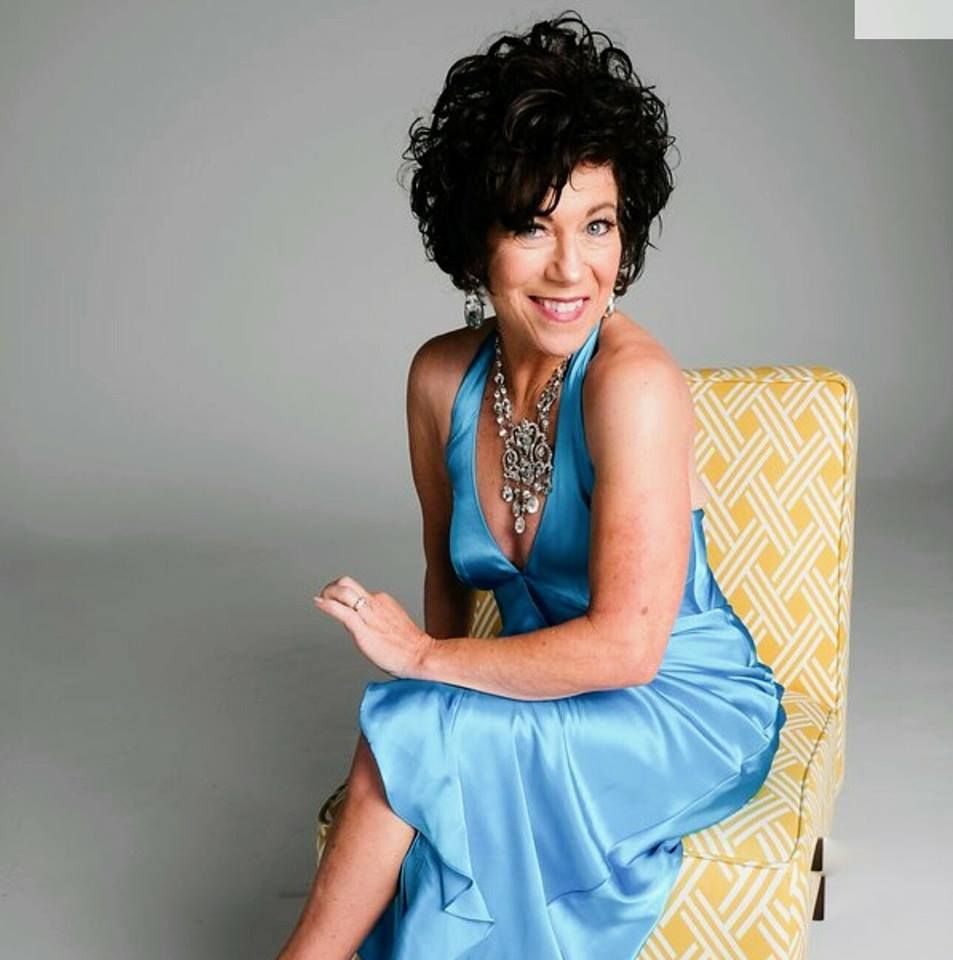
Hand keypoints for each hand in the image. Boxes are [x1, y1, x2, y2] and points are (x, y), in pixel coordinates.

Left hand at [313, 575, 433, 678]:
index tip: (335, 601)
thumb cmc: (409, 647)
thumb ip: (377, 620)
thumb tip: (361, 625)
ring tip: (320, 599)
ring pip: (344, 592)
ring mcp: (369, 615)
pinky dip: (327, 605)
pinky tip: (319, 603)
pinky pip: (342, 611)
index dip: (342, 596)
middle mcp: (376, 603)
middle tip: (324, 594)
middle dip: (332, 587)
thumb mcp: (392, 624)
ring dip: (328, 592)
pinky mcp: (363, 629)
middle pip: (348, 584)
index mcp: (383, 601)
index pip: (357, 591)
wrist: (421, 655)